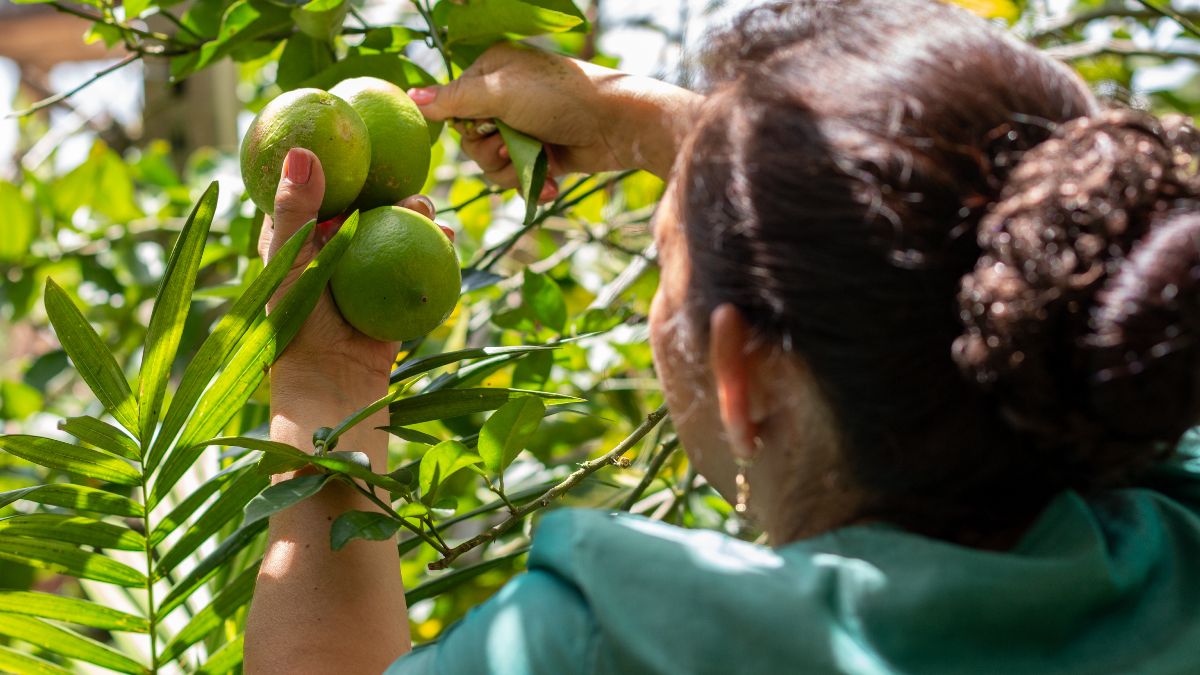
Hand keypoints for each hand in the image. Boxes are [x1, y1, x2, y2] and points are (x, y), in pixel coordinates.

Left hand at [258, 148, 450, 385]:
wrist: (332, 380)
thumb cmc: (296, 323)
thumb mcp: (289, 258)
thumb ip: (295, 207)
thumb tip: (302, 150)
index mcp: (303, 238)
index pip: (322, 189)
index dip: (340, 161)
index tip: (361, 135)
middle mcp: (336, 251)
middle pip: (368, 205)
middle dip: (390, 187)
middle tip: (405, 180)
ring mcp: (369, 272)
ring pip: (399, 231)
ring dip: (417, 215)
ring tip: (427, 208)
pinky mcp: (396, 292)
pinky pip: (421, 263)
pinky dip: (437, 248)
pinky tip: (449, 238)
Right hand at [408, 43, 701, 182]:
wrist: (617, 126)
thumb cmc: (560, 98)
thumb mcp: (501, 94)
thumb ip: (454, 99)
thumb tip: (410, 99)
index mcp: (491, 70)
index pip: (453, 106)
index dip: (467, 126)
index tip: (485, 128)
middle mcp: (504, 97)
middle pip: (470, 140)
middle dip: (490, 153)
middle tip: (509, 146)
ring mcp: (524, 127)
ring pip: (492, 164)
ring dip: (512, 171)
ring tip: (539, 163)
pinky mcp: (542, 154)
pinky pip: (518, 177)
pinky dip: (532, 184)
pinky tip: (552, 182)